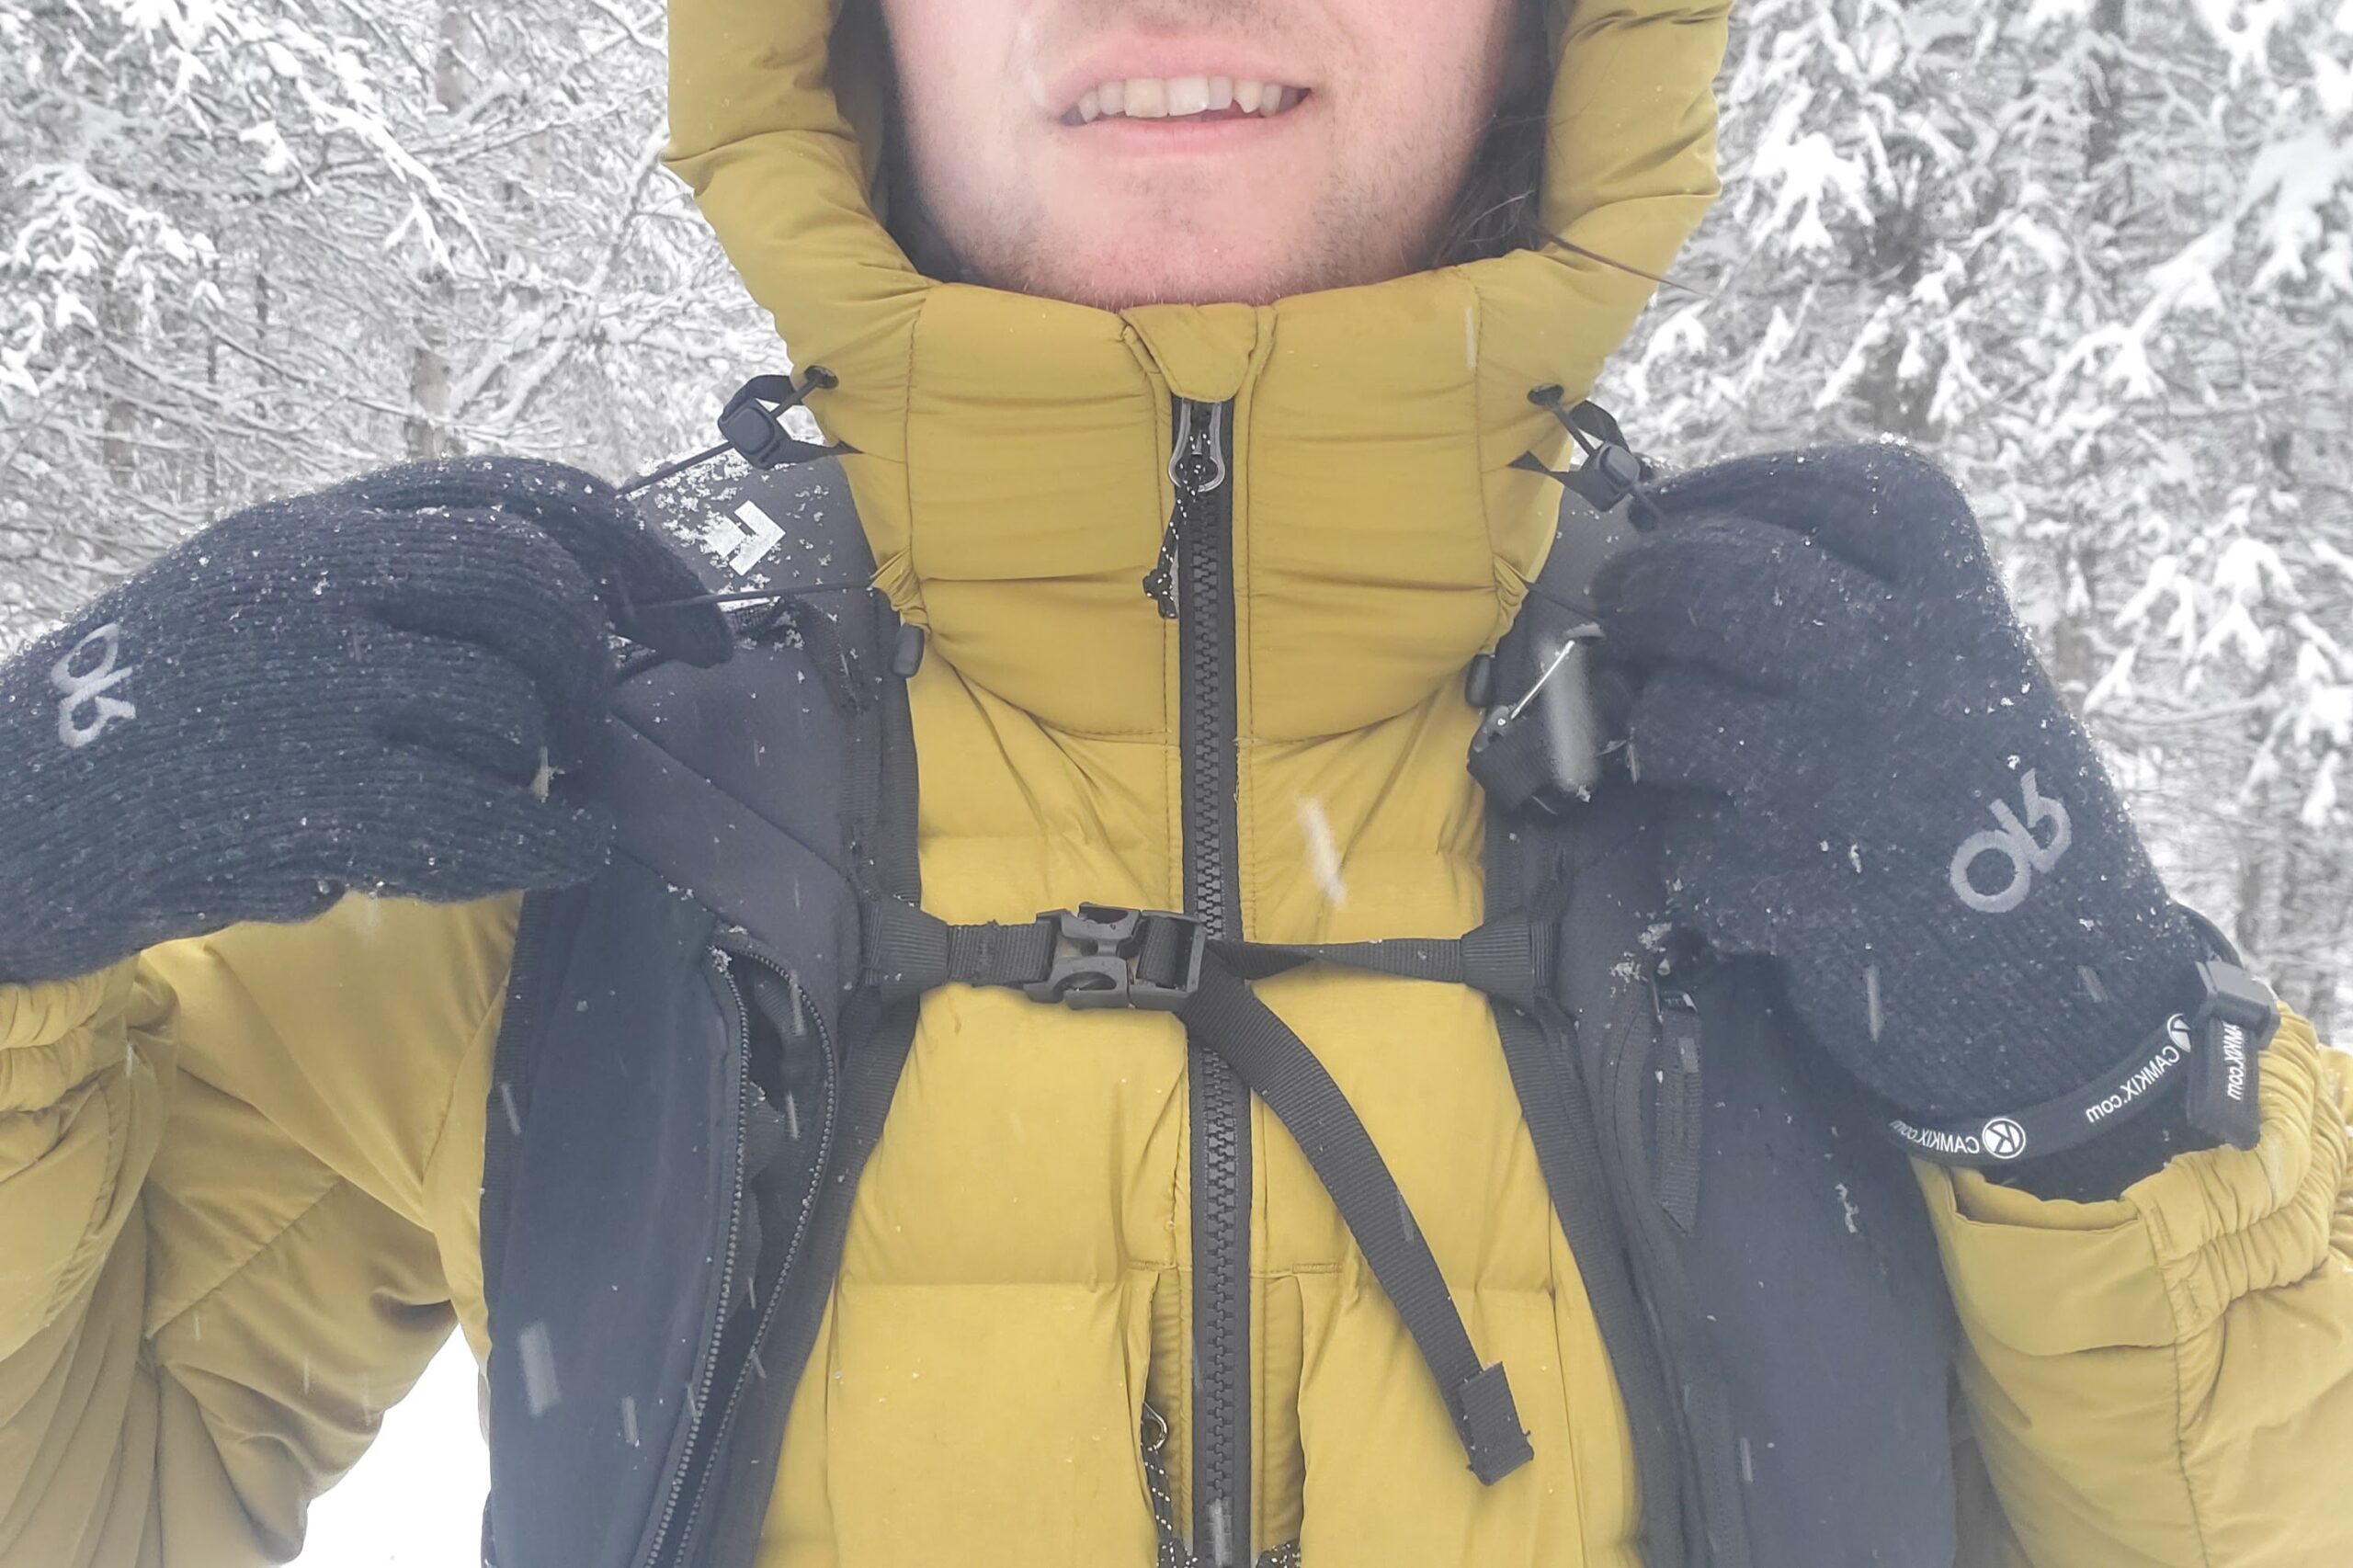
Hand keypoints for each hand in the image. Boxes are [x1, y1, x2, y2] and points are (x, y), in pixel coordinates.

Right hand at [0, 457, 729, 984]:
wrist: (4, 816)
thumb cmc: (160, 718)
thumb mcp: (261, 601)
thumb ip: (398, 590)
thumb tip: (586, 617)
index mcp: (312, 523)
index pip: (523, 497)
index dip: (638, 557)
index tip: (702, 625)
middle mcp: (309, 578)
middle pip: (538, 594)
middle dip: (592, 673)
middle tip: (588, 736)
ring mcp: (302, 684)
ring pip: (510, 719)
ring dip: (531, 778)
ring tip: (486, 806)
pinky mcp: (302, 799)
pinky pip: (486, 820)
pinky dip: (550, 846)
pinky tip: (566, 855)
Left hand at [1591, 444, 2201, 1156]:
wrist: (2073, 1011)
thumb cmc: (1989, 824)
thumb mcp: (1970, 692)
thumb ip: (1860, 618)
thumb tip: (1674, 549)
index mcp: (1968, 617)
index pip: (1852, 493)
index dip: (1738, 485)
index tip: (1665, 505)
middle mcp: (1912, 679)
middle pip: (1727, 577)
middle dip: (1647, 587)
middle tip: (1625, 605)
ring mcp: (1856, 786)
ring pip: (1678, 719)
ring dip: (1664, 742)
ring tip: (1706, 766)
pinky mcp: (1810, 896)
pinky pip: (1688, 852)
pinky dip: (1700, 867)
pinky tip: (1752, 876)